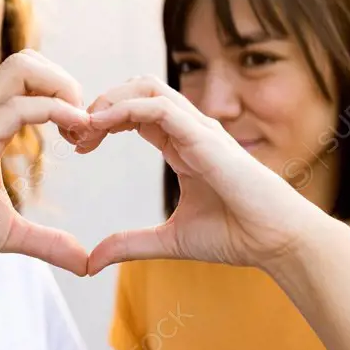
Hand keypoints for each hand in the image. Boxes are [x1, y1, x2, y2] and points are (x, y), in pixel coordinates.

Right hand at [0, 50, 91, 276]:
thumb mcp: (10, 233)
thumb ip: (48, 241)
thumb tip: (84, 262)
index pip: (29, 80)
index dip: (64, 99)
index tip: (83, 137)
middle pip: (28, 61)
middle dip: (66, 84)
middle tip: (85, 126)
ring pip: (24, 68)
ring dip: (63, 90)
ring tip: (80, 128)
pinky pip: (19, 106)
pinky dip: (55, 111)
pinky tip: (74, 132)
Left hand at [73, 76, 341, 274]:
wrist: (277, 241)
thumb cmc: (236, 236)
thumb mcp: (169, 241)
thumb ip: (129, 245)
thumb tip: (90, 262)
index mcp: (182, 146)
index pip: (135, 114)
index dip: (102, 122)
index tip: (78, 145)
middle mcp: (189, 131)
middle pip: (136, 91)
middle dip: (99, 104)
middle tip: (73, 132)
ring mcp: (199, 129)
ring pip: (145, 87)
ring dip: (108, 100)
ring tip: (83, 126)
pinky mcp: (205, 136)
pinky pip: (159, 106)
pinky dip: (125, 109)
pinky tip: (100, 125)